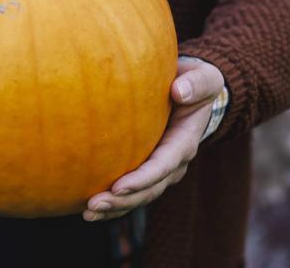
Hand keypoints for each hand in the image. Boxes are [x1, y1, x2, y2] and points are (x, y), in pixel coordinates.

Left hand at [82, 57, 224, 220]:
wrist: (189, 92)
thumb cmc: (194, 83)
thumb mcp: (204, 78)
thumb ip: (196, 83)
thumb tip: (178, 91)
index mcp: (184, 143)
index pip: (163, 166)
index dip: (143, 179)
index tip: (119, 186)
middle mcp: (173, 164)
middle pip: (148, 190)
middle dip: (122, 201)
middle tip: (94, 205)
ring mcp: (159, 171)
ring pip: (137, 196)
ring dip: (114, 207)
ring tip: (88, 212)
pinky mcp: (145, 170)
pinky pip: (129, 192)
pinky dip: (111, 202)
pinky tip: (85, 207)